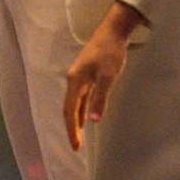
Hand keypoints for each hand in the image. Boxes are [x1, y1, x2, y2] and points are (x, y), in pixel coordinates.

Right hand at [64, 1, 142, 149]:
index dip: (72, 129)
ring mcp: (78, 78)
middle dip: (71, 128)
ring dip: (75, 120)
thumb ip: (100, 98)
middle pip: (68, 109)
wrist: (112, 32)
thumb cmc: (111, 52)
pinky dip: (81, 110)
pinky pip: (80, 98)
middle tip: (76, 146)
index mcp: (75, 81)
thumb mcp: (108, 76)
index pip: (70, 111)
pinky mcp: (86, 76)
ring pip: (73, 103)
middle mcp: (73, 81)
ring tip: (78, 136)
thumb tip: (94, 121)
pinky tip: (85, 117)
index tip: (75, 146)